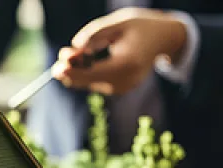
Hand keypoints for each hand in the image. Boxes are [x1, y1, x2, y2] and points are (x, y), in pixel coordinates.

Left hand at [52, 8, 186, 94]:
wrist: (165, 38)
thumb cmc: (141, 26)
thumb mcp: (118, 23)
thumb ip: (95, 34)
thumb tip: (74, 48)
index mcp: (126, 63)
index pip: (93, 72)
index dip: (73, 71)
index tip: (58, 66)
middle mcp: (125, 80)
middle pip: (88, 81)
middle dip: (70, 69)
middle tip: (62, 53)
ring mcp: (123, 87)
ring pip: (89, 83)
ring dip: (76, 69)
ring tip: (72, 53)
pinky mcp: (119, 89)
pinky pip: (95, 82)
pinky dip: (85, 72)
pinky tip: (85, 59)